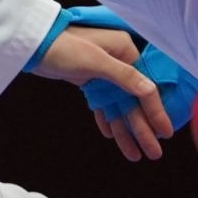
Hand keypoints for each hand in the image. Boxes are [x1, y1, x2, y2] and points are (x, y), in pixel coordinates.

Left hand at [33, 26, 172, 160]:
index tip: (165, 134)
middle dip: (142, 128)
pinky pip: (103, 103)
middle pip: (133, 100)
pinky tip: (110, 135)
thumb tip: (150, 90)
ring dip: (125, 129)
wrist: (33, 42)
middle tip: (152, 154)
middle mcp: (118, 60)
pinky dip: (107, 118)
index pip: (145, 87)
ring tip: (134, 155)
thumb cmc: (64, 47)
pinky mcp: (88, 79)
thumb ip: (124, 76)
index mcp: (125, 50)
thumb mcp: (95, 61)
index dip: (156, 112)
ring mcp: (103, 71)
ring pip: (118, 105)